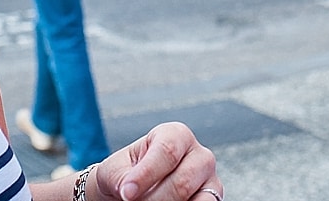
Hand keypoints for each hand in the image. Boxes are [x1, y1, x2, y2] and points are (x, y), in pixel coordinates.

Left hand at [93, 122, 220, 200]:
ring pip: (199, 200)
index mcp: (175, 135)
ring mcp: (210, 180)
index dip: (146, 174)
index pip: (167, 151)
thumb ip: (121, 177)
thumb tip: (128, 190)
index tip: (126, 193)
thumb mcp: (115, 170)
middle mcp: (199, 155)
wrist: (131, 192)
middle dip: (153, 199)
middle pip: (182, 182)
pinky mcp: (213, 200)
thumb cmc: (124, 176)